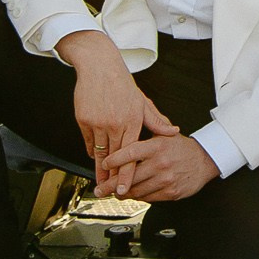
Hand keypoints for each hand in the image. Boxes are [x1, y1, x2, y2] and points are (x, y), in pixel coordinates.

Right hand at [58, 31, 175, 176]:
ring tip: (101, 181)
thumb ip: (157, 120)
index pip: (130, 155)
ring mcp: (98, 123)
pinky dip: (92, 152)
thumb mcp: (143, 101)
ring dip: (100, 168)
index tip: (124, 189)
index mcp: (132, 121)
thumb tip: (173, 131)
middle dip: (111, 177)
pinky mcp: (84, 120)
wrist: (99, 67)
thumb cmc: (122, 84)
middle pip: (113, 158)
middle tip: (110, 192)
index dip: (126, 174)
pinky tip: (95, 158)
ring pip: (98, 153)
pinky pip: (88, 142)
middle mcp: (115, 124)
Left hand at [112, 131, 219, 202]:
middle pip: (129, 177)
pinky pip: (147, 198)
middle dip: (111, 185)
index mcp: (157, 146)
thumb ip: (145, 138)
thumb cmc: (181, 148)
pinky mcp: (171, 192)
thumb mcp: (164, 136)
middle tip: (100, 189)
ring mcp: (166, 179)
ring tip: (113, 193)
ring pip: (136, 190)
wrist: (205, 160)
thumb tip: (123, 138)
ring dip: (123, 193)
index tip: (104, 164)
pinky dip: (137, 197)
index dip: (114, 160)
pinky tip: (132, 194)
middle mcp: (161, 163)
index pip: (130, 153)